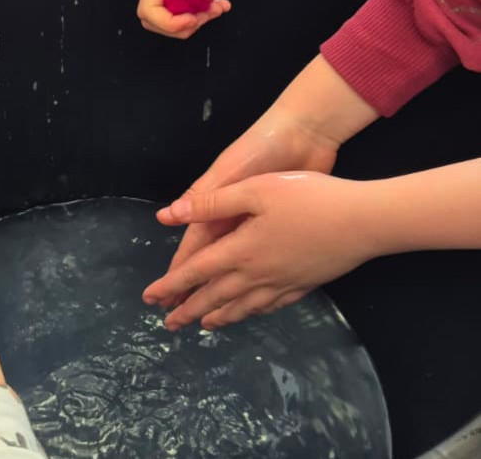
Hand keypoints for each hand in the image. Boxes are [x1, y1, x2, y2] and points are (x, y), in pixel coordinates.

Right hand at [144, 57, 377, 310]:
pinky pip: (261, 260)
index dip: (179, 272)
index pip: (194, 247)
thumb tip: (165, 217)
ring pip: (233, 265)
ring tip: (212, 316)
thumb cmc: (260, 150)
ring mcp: (254, 223)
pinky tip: (254, 298)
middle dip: (194, 287)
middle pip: (209, 260)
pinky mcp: (279, 226)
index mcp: (217, 205)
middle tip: (179, 315)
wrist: (303, 134)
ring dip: (222, 288)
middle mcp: (232, 218)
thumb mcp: (230, 173)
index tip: (164, 298)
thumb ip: (204, 197)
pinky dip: (254, 277)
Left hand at [146, 172, 374, 329]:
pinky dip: (253, 312)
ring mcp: (283, 282)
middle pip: (215, 296)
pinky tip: (251, 312)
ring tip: (203, 325)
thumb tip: (168, 214)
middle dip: (188, 310)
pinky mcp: (305, 284)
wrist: (364, 221)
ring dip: (218, 316)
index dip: (171, 285)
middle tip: (167, 324)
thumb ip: (211, 203)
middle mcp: (258, 273)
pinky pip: (271, 305)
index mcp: (240, 250)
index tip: (150, 299)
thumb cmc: (307, 197)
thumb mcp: (253, 189)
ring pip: (242, 306)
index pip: (196, 272)